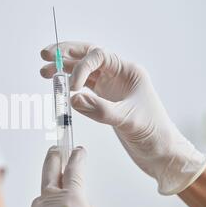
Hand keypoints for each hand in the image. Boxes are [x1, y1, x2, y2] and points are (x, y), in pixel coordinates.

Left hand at [24, 146, 121, 206]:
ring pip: (40, 203)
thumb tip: (76, 198)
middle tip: (56, 150)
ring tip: (63, 204)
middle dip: (53, 160)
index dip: (77, 158)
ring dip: (50, 199)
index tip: (77, 151)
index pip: (73, 172)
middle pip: (48, 177)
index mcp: (72, 206)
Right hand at [40, 42, 205, 194]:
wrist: (161, 153)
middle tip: (45, 54)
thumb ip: (100, 109)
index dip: (81, 67)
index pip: (99, 57)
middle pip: (88, 56)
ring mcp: (110, 87)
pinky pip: (83, 87)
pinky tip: (58, 88)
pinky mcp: (104, 100)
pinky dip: (69, 86)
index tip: (71, 86)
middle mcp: (118, 75)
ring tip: (44, 72)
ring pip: (82, 71)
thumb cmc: (154, 134)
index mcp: (129, 71)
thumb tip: (73, 99)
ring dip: (63, 69)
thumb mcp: (128, 120)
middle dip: (66, 53)